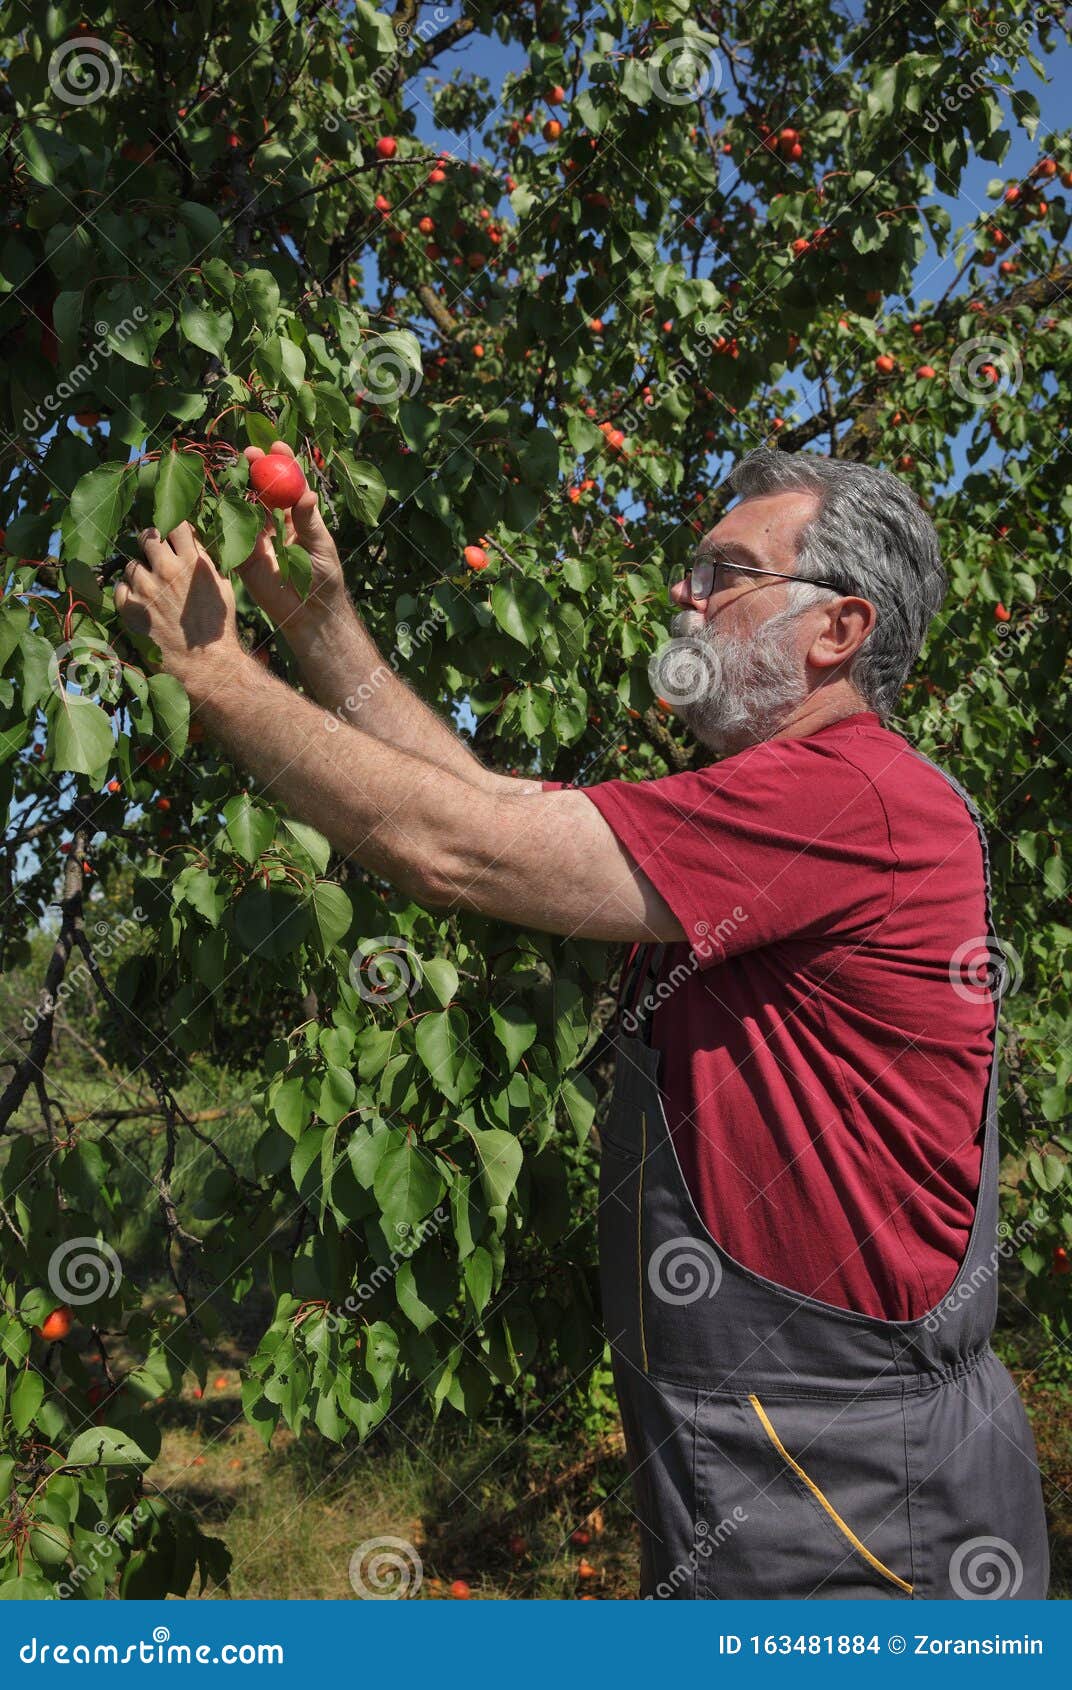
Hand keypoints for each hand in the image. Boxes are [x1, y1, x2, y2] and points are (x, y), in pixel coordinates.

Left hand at [116, 522, 247, 701]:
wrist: (205, 663)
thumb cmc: (218, 626)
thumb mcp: (222, 586)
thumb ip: (205, 559)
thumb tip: (190, 538)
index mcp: (193, 562)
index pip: (175, 524)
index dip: (171, 527)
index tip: (170, 535)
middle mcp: (167, 570)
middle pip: (147, 536)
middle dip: (149, 543)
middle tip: (153, 556)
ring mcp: (146, 589)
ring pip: (131, 564)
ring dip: (139, 573)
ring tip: (151, 589)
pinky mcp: (131, 608)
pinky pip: (120, 587)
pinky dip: (128, 593)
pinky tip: (142, 604)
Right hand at [238, 442, 346, 634]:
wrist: (309, 613)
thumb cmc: (324, 578)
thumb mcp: (320, 546)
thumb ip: (310, 521)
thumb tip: (308, 494)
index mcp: (297, 515)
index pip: (289, 483)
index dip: (283, 463)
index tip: (278, 445)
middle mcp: (276, 521)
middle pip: (262, 489)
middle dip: (256, 468)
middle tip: (251, 453)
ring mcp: (258, 536)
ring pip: (246, 506)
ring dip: (241, 487)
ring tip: (238, 470)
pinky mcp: (244, 555)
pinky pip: (234, 533)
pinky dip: (228, 516)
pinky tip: (225, 499)